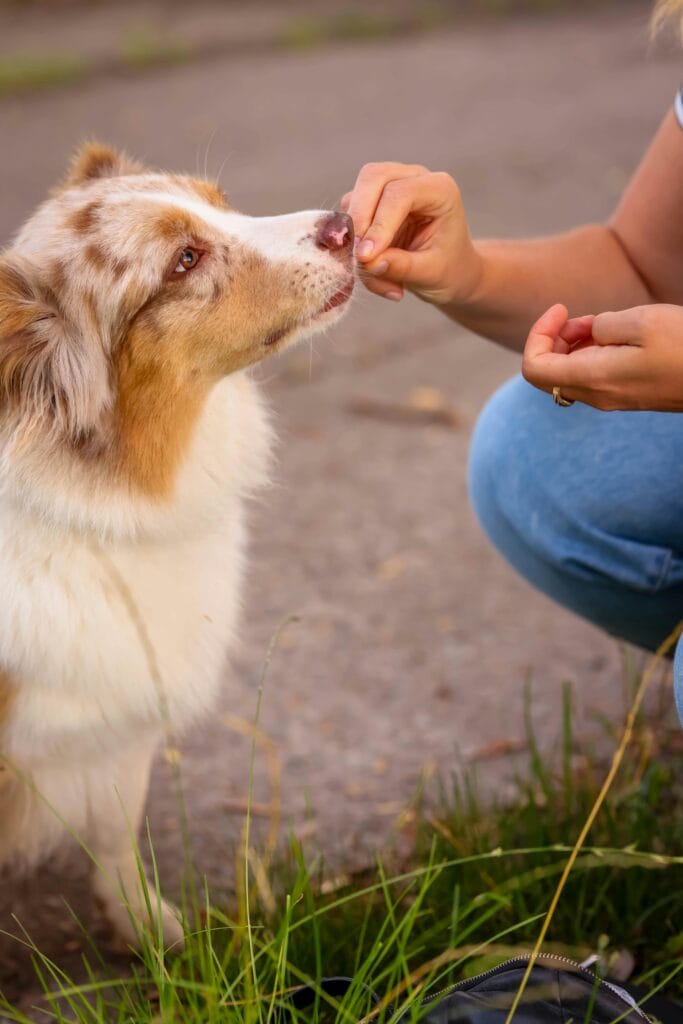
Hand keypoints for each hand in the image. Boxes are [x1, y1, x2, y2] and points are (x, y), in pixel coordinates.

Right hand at [342, 162, 481, 304]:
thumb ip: (402, 267)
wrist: (448, 270)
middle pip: (373, 177)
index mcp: (439, 189)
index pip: (400, 193)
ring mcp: (391, 186)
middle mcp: (414, 178)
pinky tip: (370, 269)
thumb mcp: (431, 274)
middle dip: (359, 217)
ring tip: (372, 272)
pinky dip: (352, 245)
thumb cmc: (448, 269)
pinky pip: (350, 218)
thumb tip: (369, 262)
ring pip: (355, 196)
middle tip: (357, 257)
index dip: (380, 224)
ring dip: (354, 236)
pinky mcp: (372, 202)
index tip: (366, 257)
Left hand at [522, 302, 682, 411]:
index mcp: (593, 379)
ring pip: (569, 374)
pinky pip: (592, 376)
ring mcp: (612, 399)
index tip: (561, 309)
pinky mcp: (627, 395)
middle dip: (553, 338)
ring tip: (598, 321)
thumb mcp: (640, 320)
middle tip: (576, 314)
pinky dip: (590, 353)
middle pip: (548, 372)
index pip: (534, 368)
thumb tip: (589, 333)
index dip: (537, 334)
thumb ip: (601, 325)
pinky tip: (612, 334)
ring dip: (572, 344)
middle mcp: (597, 396)